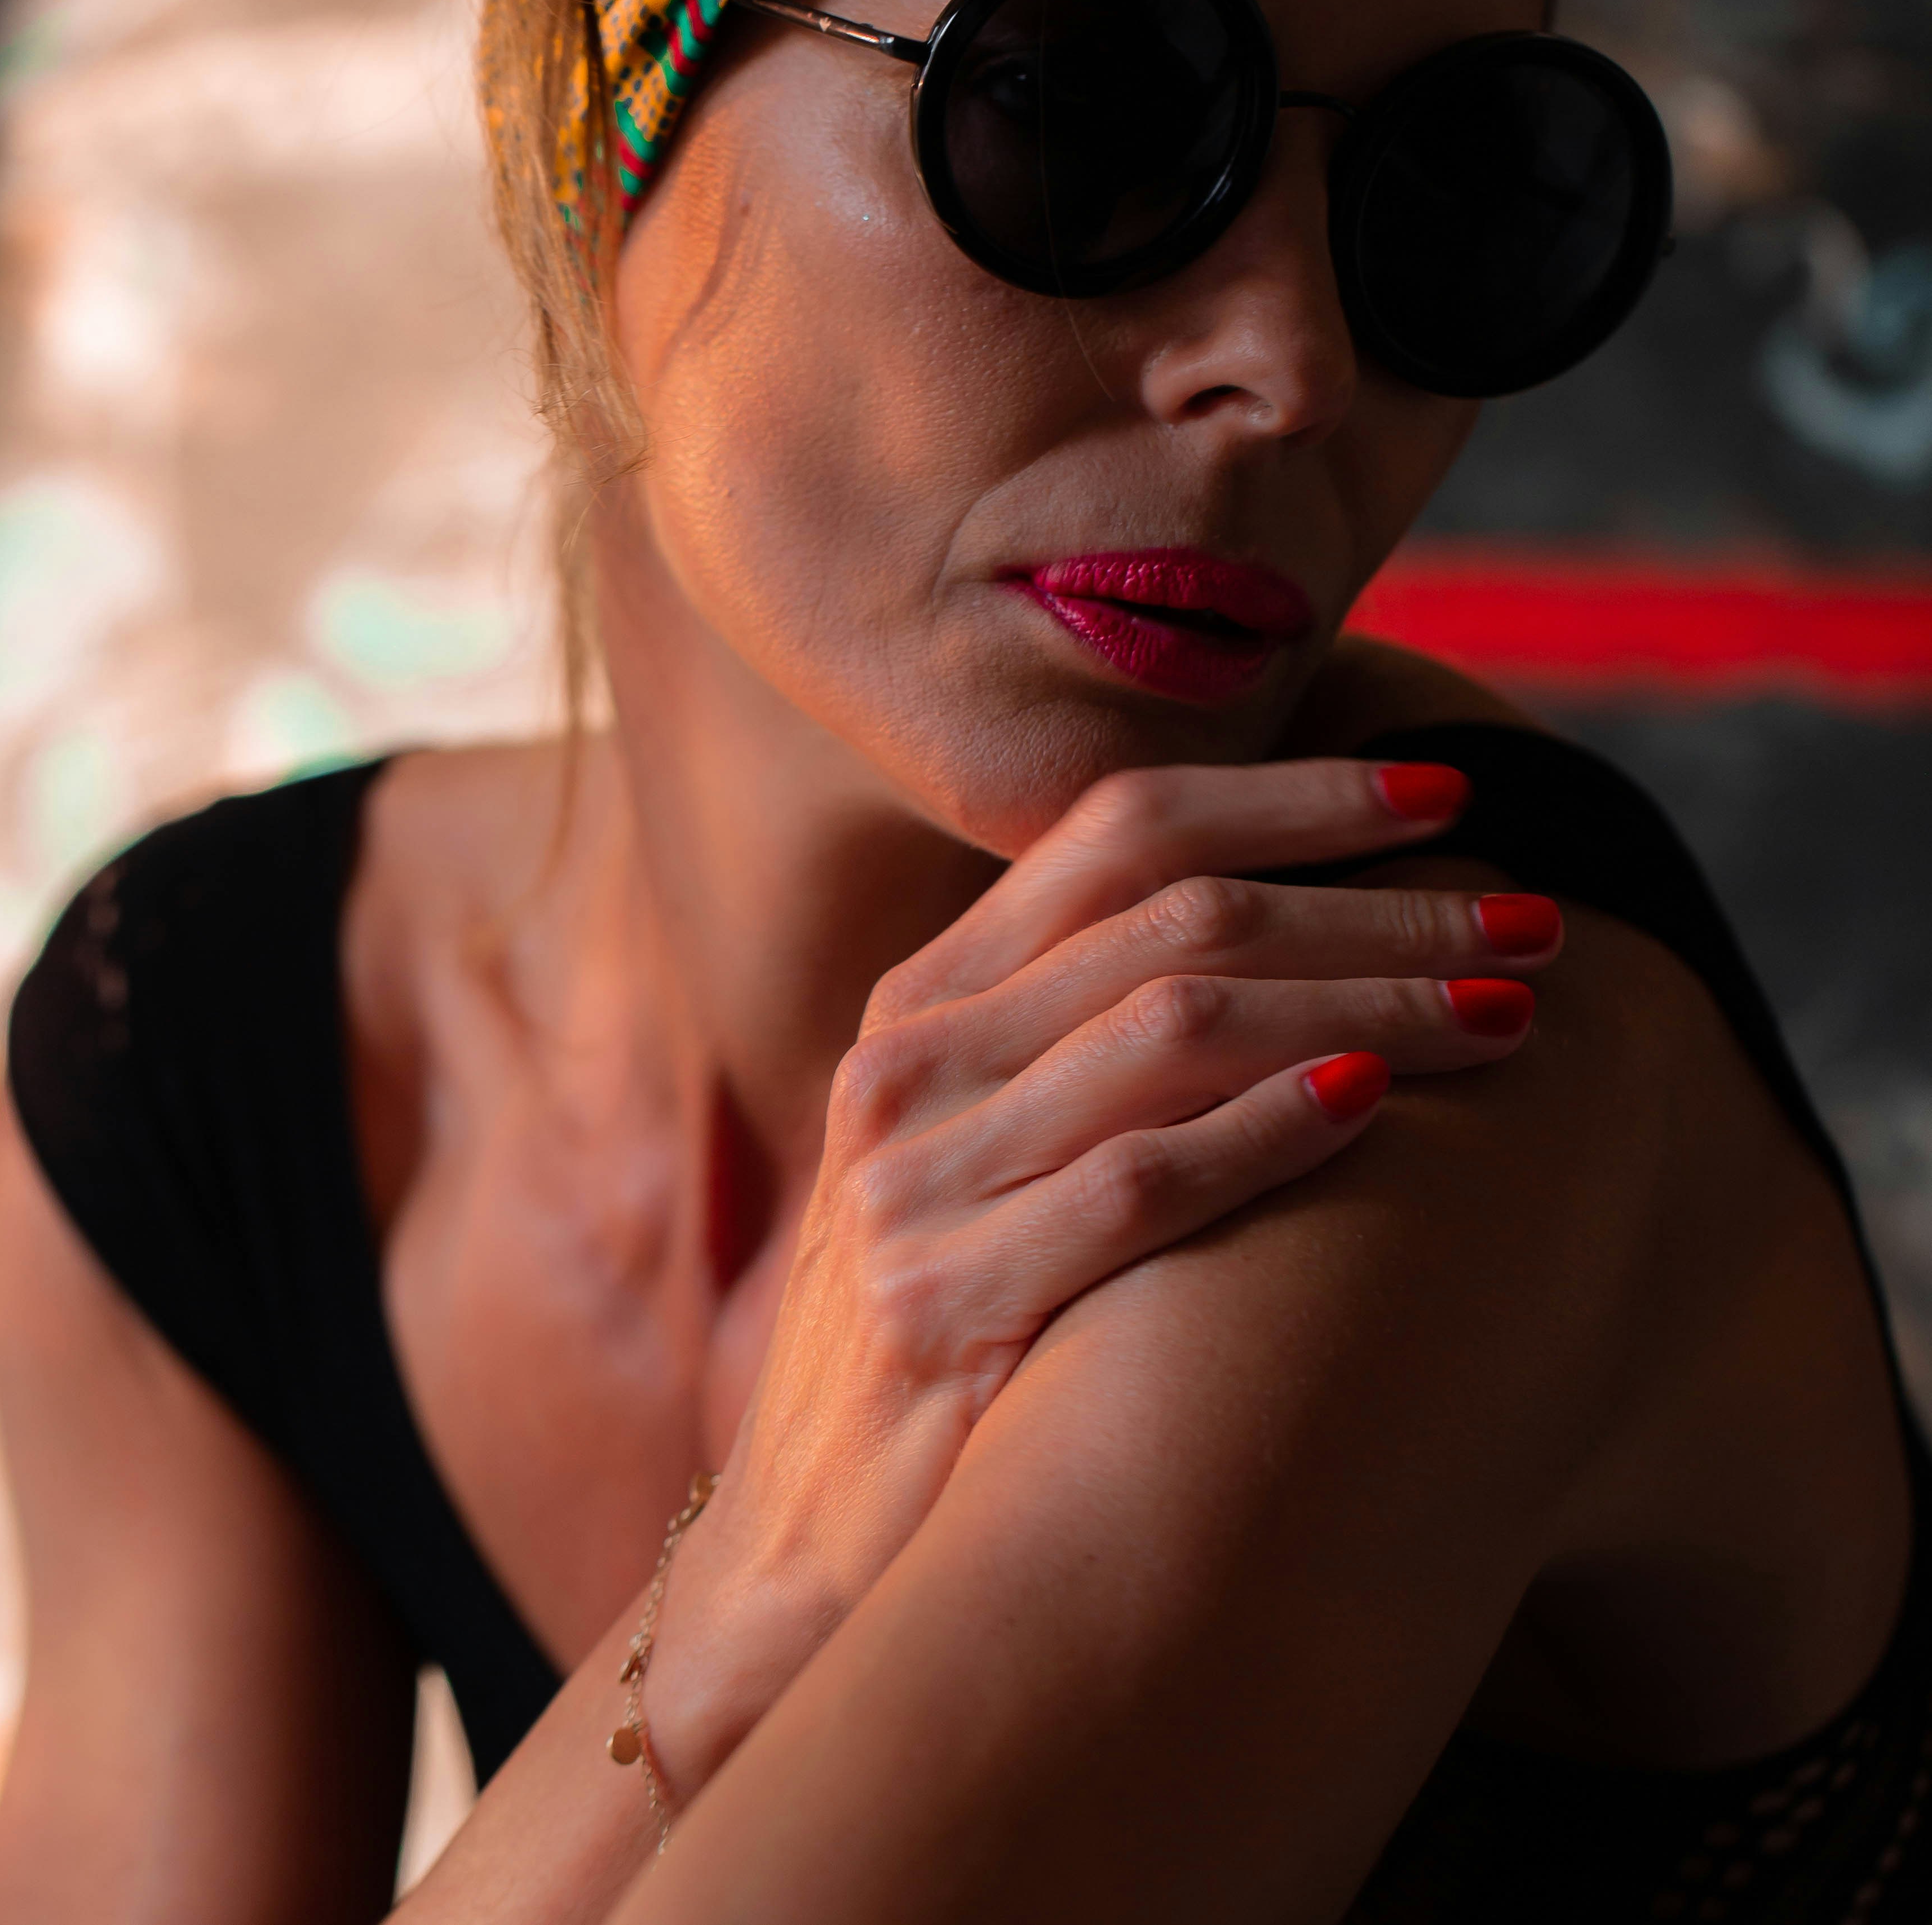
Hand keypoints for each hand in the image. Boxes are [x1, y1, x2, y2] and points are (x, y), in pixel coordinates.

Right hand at [646, 756, 1557, 1791]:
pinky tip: (1377, 1098)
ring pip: (1177, 1025)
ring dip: (1366, 999)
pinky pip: (1142, 1182)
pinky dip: (1269, 1127)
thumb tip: (1284, 926)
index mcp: (926, 1001)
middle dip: (1372, 902)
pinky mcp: (948, 1304)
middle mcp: (912, 1063)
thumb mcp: (986, 1147)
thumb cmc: (952, 1331)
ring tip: (1507, 1008)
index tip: (1441, 790)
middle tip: (1531, 913)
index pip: (1118, 830)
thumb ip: (1087, 1034)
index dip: (1291, 797)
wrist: (805, 1547)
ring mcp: (917, 1180)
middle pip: (1176, 917)